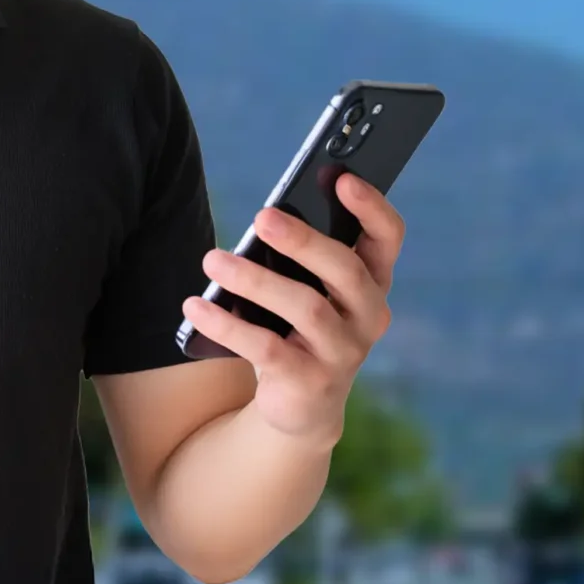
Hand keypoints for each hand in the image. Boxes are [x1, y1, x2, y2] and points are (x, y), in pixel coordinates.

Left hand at [180, 173, 403, 443]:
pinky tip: (196, 307)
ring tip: (212, 261)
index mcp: (371, 283)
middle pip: (345, 270)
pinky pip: (268, 348)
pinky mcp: (311, 383)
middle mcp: (367, 317)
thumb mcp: (307, 289)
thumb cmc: (299, 328)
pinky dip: (228, 325)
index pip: (387, 239)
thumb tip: (266, 219)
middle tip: (262, 218)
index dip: (371, 208)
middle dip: (304, 241)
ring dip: (255, 280)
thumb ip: (299, 258)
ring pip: (306, 308)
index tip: (342, 179)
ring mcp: (344, 353)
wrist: (301, 405)